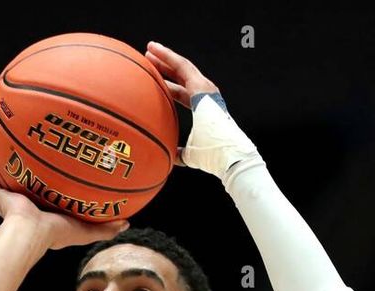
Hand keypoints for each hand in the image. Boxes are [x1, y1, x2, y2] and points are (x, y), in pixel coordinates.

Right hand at [0, 159, 128, 250]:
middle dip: (35, 174)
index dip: (57, 187)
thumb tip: (126, 223)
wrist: (29, 232)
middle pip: (31, 186)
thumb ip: (104, 229)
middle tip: (43, 155)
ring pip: (11, 182)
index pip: (52, 198)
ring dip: (12, 168)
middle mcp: (28, 207)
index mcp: (46, 215)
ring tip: (16, 150)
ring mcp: (12, 202)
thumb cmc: (55, 233)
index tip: (66, 174)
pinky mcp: (0, 197)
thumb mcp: (84, 231)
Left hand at [144, 41, 220, 167]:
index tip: (153, 80)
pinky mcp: (202, 86)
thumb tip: (170, 157)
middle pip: (180, 77)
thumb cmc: (213, 156)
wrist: (226, 152)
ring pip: (181, 67)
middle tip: (148, 58)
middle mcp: (205, 95)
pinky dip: (168, 56)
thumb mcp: (191, 154)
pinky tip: (155, 50)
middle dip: (164, 67)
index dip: (168, 86)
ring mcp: (205, 89)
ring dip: (165, 57)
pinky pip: (181, 66)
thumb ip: (180, 153)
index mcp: (203, 108)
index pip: (182, 92)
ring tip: (149, 49)